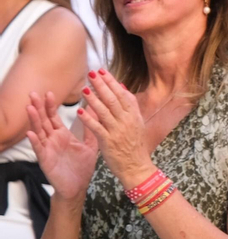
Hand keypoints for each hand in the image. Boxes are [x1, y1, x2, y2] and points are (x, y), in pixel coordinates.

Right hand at [25, 91, 97, 203]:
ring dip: (34, 120)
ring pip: (39, 132)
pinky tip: (31, 133)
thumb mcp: (90, 145)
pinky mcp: (46, 160)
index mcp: (63, 135)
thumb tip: (96, 112)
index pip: (54, 117)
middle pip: (44, 121)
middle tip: (34, 93)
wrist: (77, 187)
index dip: (51, 105)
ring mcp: (48, 149)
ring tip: (30, 107)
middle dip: (39, 107)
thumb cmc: (82, 167)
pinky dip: (35, 141)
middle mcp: (53, 140)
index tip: (49, 92)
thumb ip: (91, 129)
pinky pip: (40, 149)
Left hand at [76, 71, 155, 187]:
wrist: (137, 167)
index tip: (102, 71)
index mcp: (134, 116)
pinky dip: (88, 119)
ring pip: (105, 112)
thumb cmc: (135, 146)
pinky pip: (97, 128)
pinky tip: (79, 111)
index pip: (123, 94)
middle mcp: (127, 121)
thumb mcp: (137, 123)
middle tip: (91, 74)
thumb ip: (129, 106)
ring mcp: (118, 131)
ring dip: (93, 99)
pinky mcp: (109, 142)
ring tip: (84, 88)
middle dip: (102, 85)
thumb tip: (122, 87)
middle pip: (114, 99)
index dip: (112, 82)